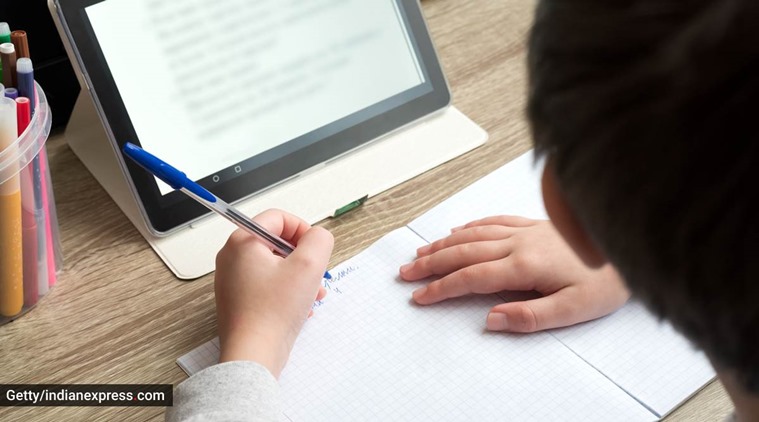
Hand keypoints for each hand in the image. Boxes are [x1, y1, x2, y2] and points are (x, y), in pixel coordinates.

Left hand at [214, 209, 333, 376]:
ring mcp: (233, 280)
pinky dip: (287, 292)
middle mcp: (232, 258)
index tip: (314, 248)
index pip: (278, 217)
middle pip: (277, 243)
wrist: (253, 354)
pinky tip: (300, 309)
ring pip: (275, 267)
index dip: (302, 229)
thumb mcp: (309, 265)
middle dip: (303, 258)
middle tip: (315, 274)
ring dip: (299, 277)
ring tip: (313, 295)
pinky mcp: (239, 300)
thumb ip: (319, 239)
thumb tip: (318, 236)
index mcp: (242, 241)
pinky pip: (268, 286)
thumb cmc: (273, 313)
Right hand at [399, 216, 628, 332]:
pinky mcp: (534, 224)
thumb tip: (491, 320)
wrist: (628, 244)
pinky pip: (493, 221)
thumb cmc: (605, 281)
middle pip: (463, 251)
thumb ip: (529, 316)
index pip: (471, 277)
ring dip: (443, 244)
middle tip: (405, 273)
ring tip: (420, 253)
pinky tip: (458, 229)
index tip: (419, 296)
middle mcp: (518, 243)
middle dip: (431, 263)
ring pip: (473, 234)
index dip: (441, 287)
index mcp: (524, 266)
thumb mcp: (572, 309)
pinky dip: (470, 225)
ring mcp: (525, 230)